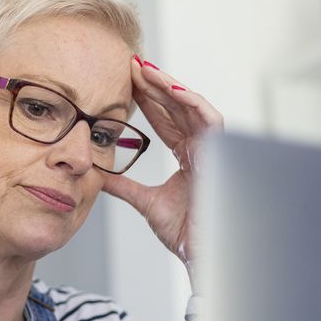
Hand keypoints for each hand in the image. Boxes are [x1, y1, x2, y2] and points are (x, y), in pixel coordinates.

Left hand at [99, 57, 223, 285]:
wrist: (203, 255)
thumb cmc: (186, 234)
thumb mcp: (145, 202)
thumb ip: (123, 185)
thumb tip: (97, 174)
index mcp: (188, 158)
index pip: (165, 121)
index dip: (147, 101)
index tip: (125, 83)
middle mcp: (202, 150)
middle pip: (177, 109)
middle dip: (154, 86)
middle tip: (131, 65)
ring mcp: (214, 150)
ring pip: (191, 107)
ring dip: (169, 86)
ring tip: (145, 70)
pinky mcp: (222, 154)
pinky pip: (210, 119)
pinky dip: (191, 102)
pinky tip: (172, 88)